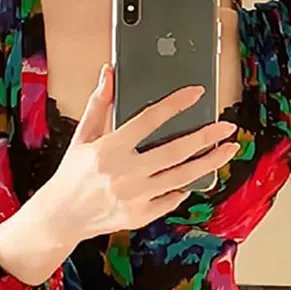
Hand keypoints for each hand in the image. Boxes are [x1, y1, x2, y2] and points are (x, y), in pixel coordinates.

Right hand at [38, 64, 238, 247]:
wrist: (62, 216)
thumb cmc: (73, 174)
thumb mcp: (82, 136)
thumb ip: (99, 105)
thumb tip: (109, 73)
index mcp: (110, 148)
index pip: (150, 119)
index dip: (176, 104)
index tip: (197, 93)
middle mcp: (125, 172)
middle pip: (175, 151)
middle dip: (206, 137)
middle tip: (227, 128)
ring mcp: (135, 197)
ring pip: (182, 177)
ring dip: (209, 163)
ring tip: (228, 150)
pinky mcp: (140, 215)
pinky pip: (171, 199)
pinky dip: (184, 187)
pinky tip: (196, 176)